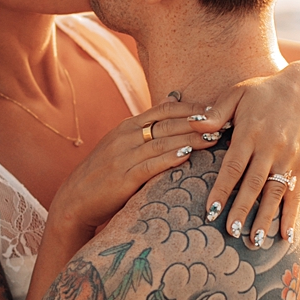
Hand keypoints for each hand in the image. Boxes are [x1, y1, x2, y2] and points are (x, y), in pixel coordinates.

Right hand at [48, 98, 204, 242]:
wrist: (75, 200)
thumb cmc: (105, 174)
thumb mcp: (123, 143)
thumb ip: (148, 125)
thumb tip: (174, 99)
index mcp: (127, 126)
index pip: (164, 110)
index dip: (191, 108)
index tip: (216, 110)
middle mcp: (126, 137)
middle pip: (168, 123)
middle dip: (198, 122)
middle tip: (224, 122)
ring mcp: (123, 156)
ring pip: (163, 142)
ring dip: (192, 138)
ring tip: (215, 138)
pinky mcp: (123, 177)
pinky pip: (149, 165)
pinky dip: (169, 158)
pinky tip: (187, 155)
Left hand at [188, 61, 299, 247]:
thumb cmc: (264, 91)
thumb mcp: (237, 93)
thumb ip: (216, 112)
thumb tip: (194, 126)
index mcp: (250, 132)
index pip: (233, 167)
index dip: (222, 190)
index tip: (210, 210)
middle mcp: (271, 148)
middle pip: (253, 184)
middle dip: (241, 210)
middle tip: (230, 232)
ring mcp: (288, 158)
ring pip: (275, 192)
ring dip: (265, 218)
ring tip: (254, 240)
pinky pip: (295, 193)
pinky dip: (291, 215)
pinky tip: (286, 236)